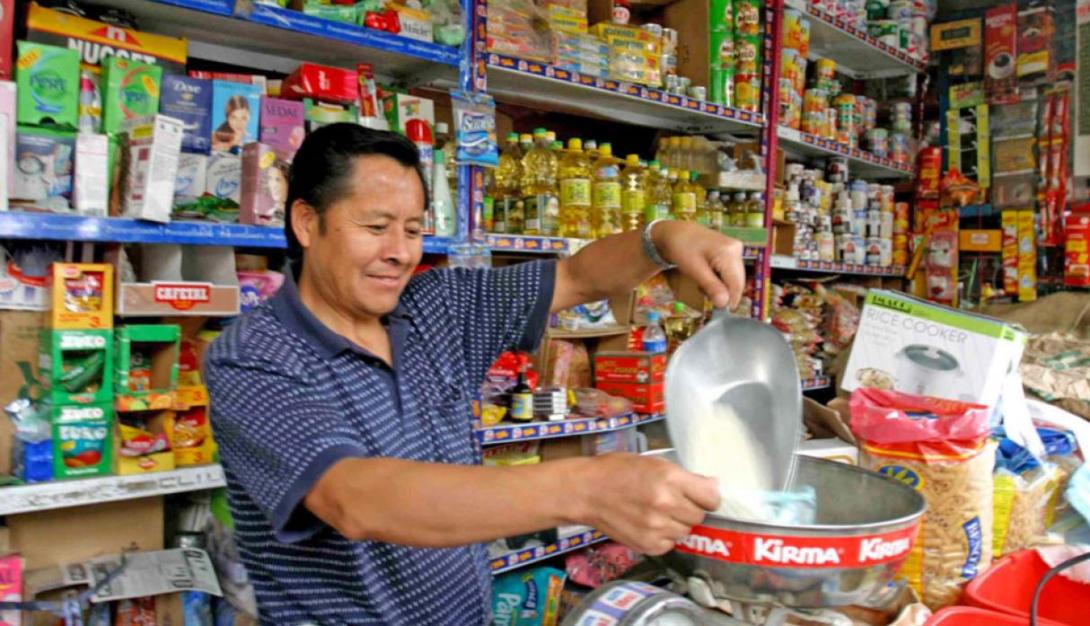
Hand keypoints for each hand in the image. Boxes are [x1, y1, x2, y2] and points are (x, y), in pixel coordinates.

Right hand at [574, 453, 719, 555]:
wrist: (585, 491)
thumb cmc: (617, 470)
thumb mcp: (654, 462)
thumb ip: (685, 477)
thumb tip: (713, 486)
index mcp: (669, 478)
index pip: (711, 498)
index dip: (707, 496)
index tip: (699, 495)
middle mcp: (665, 504)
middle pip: (699, 516)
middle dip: (690, 509)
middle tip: (672, 502)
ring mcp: (656, 527)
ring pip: (686, 532)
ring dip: (677, 524)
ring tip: (657, 513)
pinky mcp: (647, 545)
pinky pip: (670, 544)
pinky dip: (664, 536)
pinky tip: (649, 524)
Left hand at [653, 220, 745, 309]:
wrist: (674, 232)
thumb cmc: (681, 249)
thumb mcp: (694, 270)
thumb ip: (711, 287)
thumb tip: (724, 304)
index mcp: (729, 252)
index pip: (736, 284)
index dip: (730, 300)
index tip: (720, 312)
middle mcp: (736, 249)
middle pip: (737, 281)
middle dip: (724, 293)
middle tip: (706, 296)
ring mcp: (735, 249)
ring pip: (734, 278)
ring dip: (721, 287)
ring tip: (702, 284)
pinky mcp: (731, 251)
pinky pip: (730, 272)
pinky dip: (720, 279)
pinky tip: (707, 277)